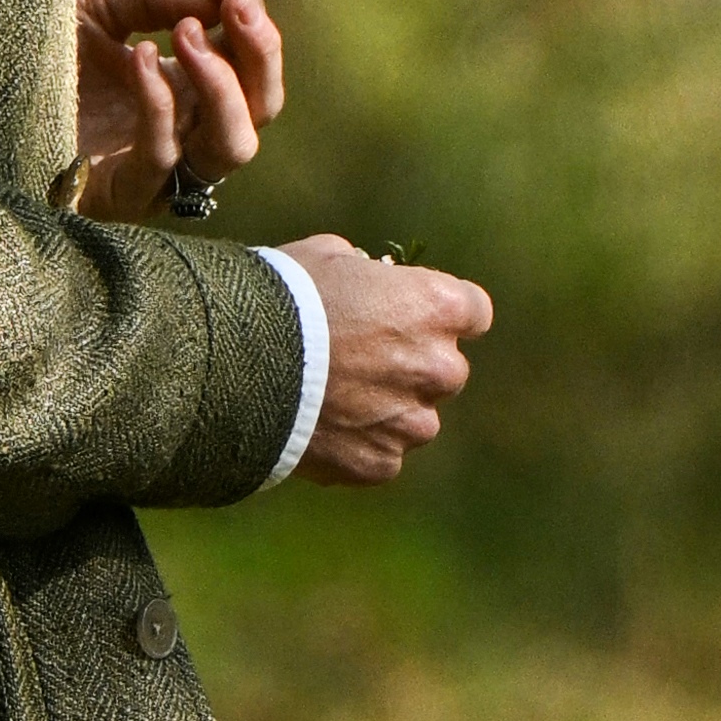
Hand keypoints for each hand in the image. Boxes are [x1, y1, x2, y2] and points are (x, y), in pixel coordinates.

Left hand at [72, 0, 285, 223]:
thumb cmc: (43, 51)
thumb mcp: (102, 5)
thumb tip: (211, 2)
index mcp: (190, 83)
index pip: (252, 58)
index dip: (250, 13)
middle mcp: (188, 128)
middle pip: (263, 106)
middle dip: (260, 50)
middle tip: (230, 3)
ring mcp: (161, 168)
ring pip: (234, 145)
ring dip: (222, 83)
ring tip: (186, 31)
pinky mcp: (122, 194)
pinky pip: (162, 156)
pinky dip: (160, 102)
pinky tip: (138, 56)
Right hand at [272, 236, 493, 484]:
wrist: (246, 367)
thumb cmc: (289, 298)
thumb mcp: (331, 257)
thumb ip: (368, 274)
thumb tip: (371, 284)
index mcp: (436, 307)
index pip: (474, 312)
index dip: (446, 313)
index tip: (421, 315)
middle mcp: (437, 367)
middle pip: (447, 368)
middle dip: (417, 363)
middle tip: (369, 358)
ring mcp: (411, 422)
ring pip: (417, 417)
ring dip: (393, 408)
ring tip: (341, 398)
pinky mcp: (381, 463)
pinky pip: (385, 453)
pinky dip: (364, 443)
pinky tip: (327, 426)